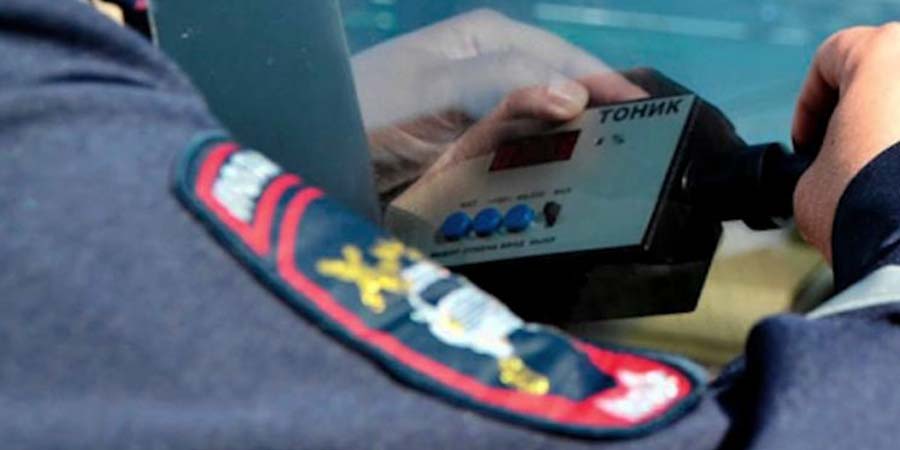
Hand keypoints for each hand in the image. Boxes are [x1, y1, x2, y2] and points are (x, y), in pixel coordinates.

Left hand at [351, 9, 645, 197]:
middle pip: (564, 99)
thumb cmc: (365, 109)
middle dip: (598, 127)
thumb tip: (572, 95)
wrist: (311, 157)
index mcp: (492, 40)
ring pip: (547, 137)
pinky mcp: (474, 159)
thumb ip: (501, 85)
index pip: (568, 63)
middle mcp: (495, 74)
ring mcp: (485, 118)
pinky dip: (538, 183)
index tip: (654, 122)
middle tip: (641, 161)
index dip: (611, 90)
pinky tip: (556, 200)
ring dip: (572, 160)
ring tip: (610, 186)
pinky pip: (520, 168)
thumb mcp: (434, 90)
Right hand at [792, 24, 899, 260]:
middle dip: (860, 117)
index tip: (805, 143)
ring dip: (893, 140)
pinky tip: (898, 195)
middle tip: (841, 157)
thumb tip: (830, 173)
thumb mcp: (806, 181)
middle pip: (884, 78)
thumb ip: (818, 158)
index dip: (807, 106)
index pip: (831, 59)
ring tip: (878, 183)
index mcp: (882, 54)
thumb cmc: (860, 204)